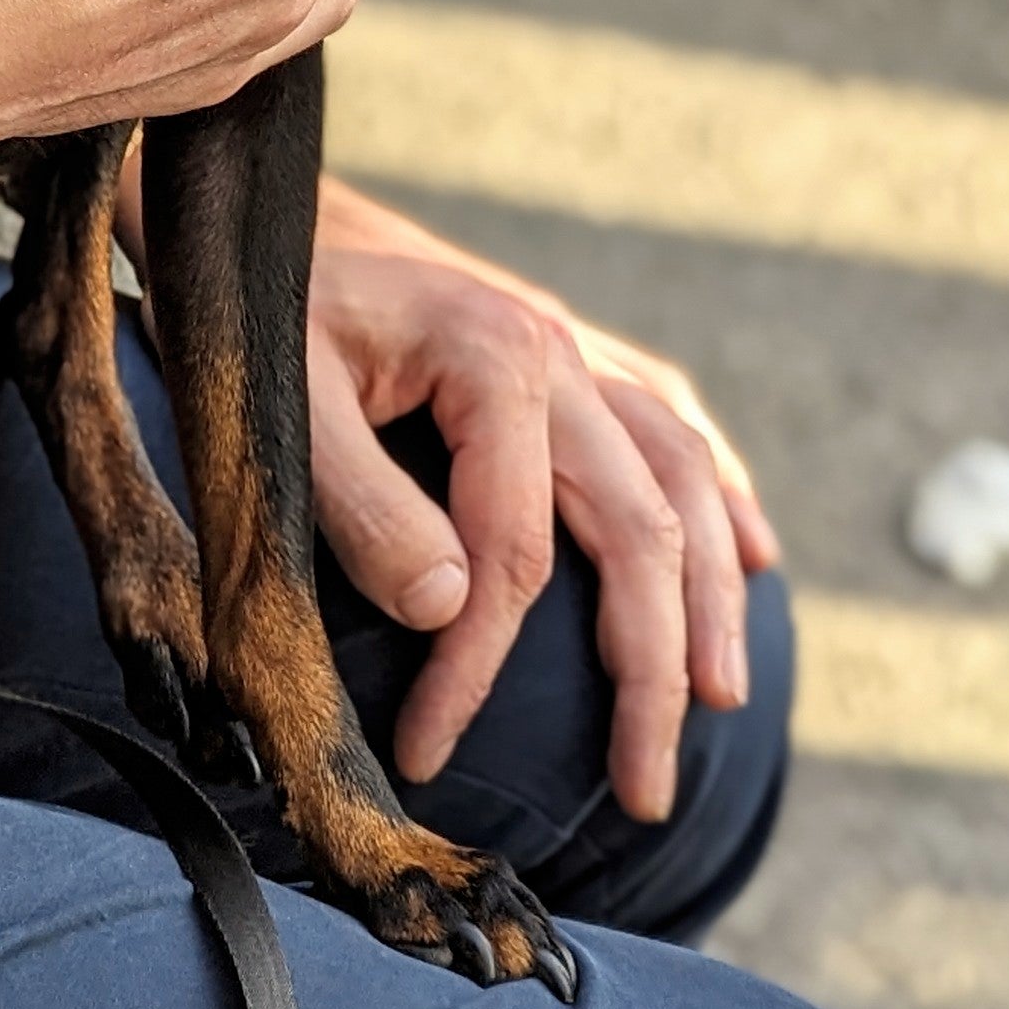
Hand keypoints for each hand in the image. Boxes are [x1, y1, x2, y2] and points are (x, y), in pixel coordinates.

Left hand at [303, 184, 780, 822]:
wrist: (258, 218)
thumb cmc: (261, 315)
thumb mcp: (284, 405)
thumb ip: (361, 504)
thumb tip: (449, 609)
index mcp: (495, 357)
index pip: (515, 555)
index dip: (477, 667)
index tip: (428, 750)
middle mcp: (560, 349)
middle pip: (641, 528)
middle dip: (652, 670)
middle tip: (645, 790)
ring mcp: (578, 348)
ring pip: (683, 478)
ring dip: (711, 595)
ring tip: (721, 700)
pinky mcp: (574, 352)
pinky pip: (673, 426)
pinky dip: (719, 495)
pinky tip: (750, 554)